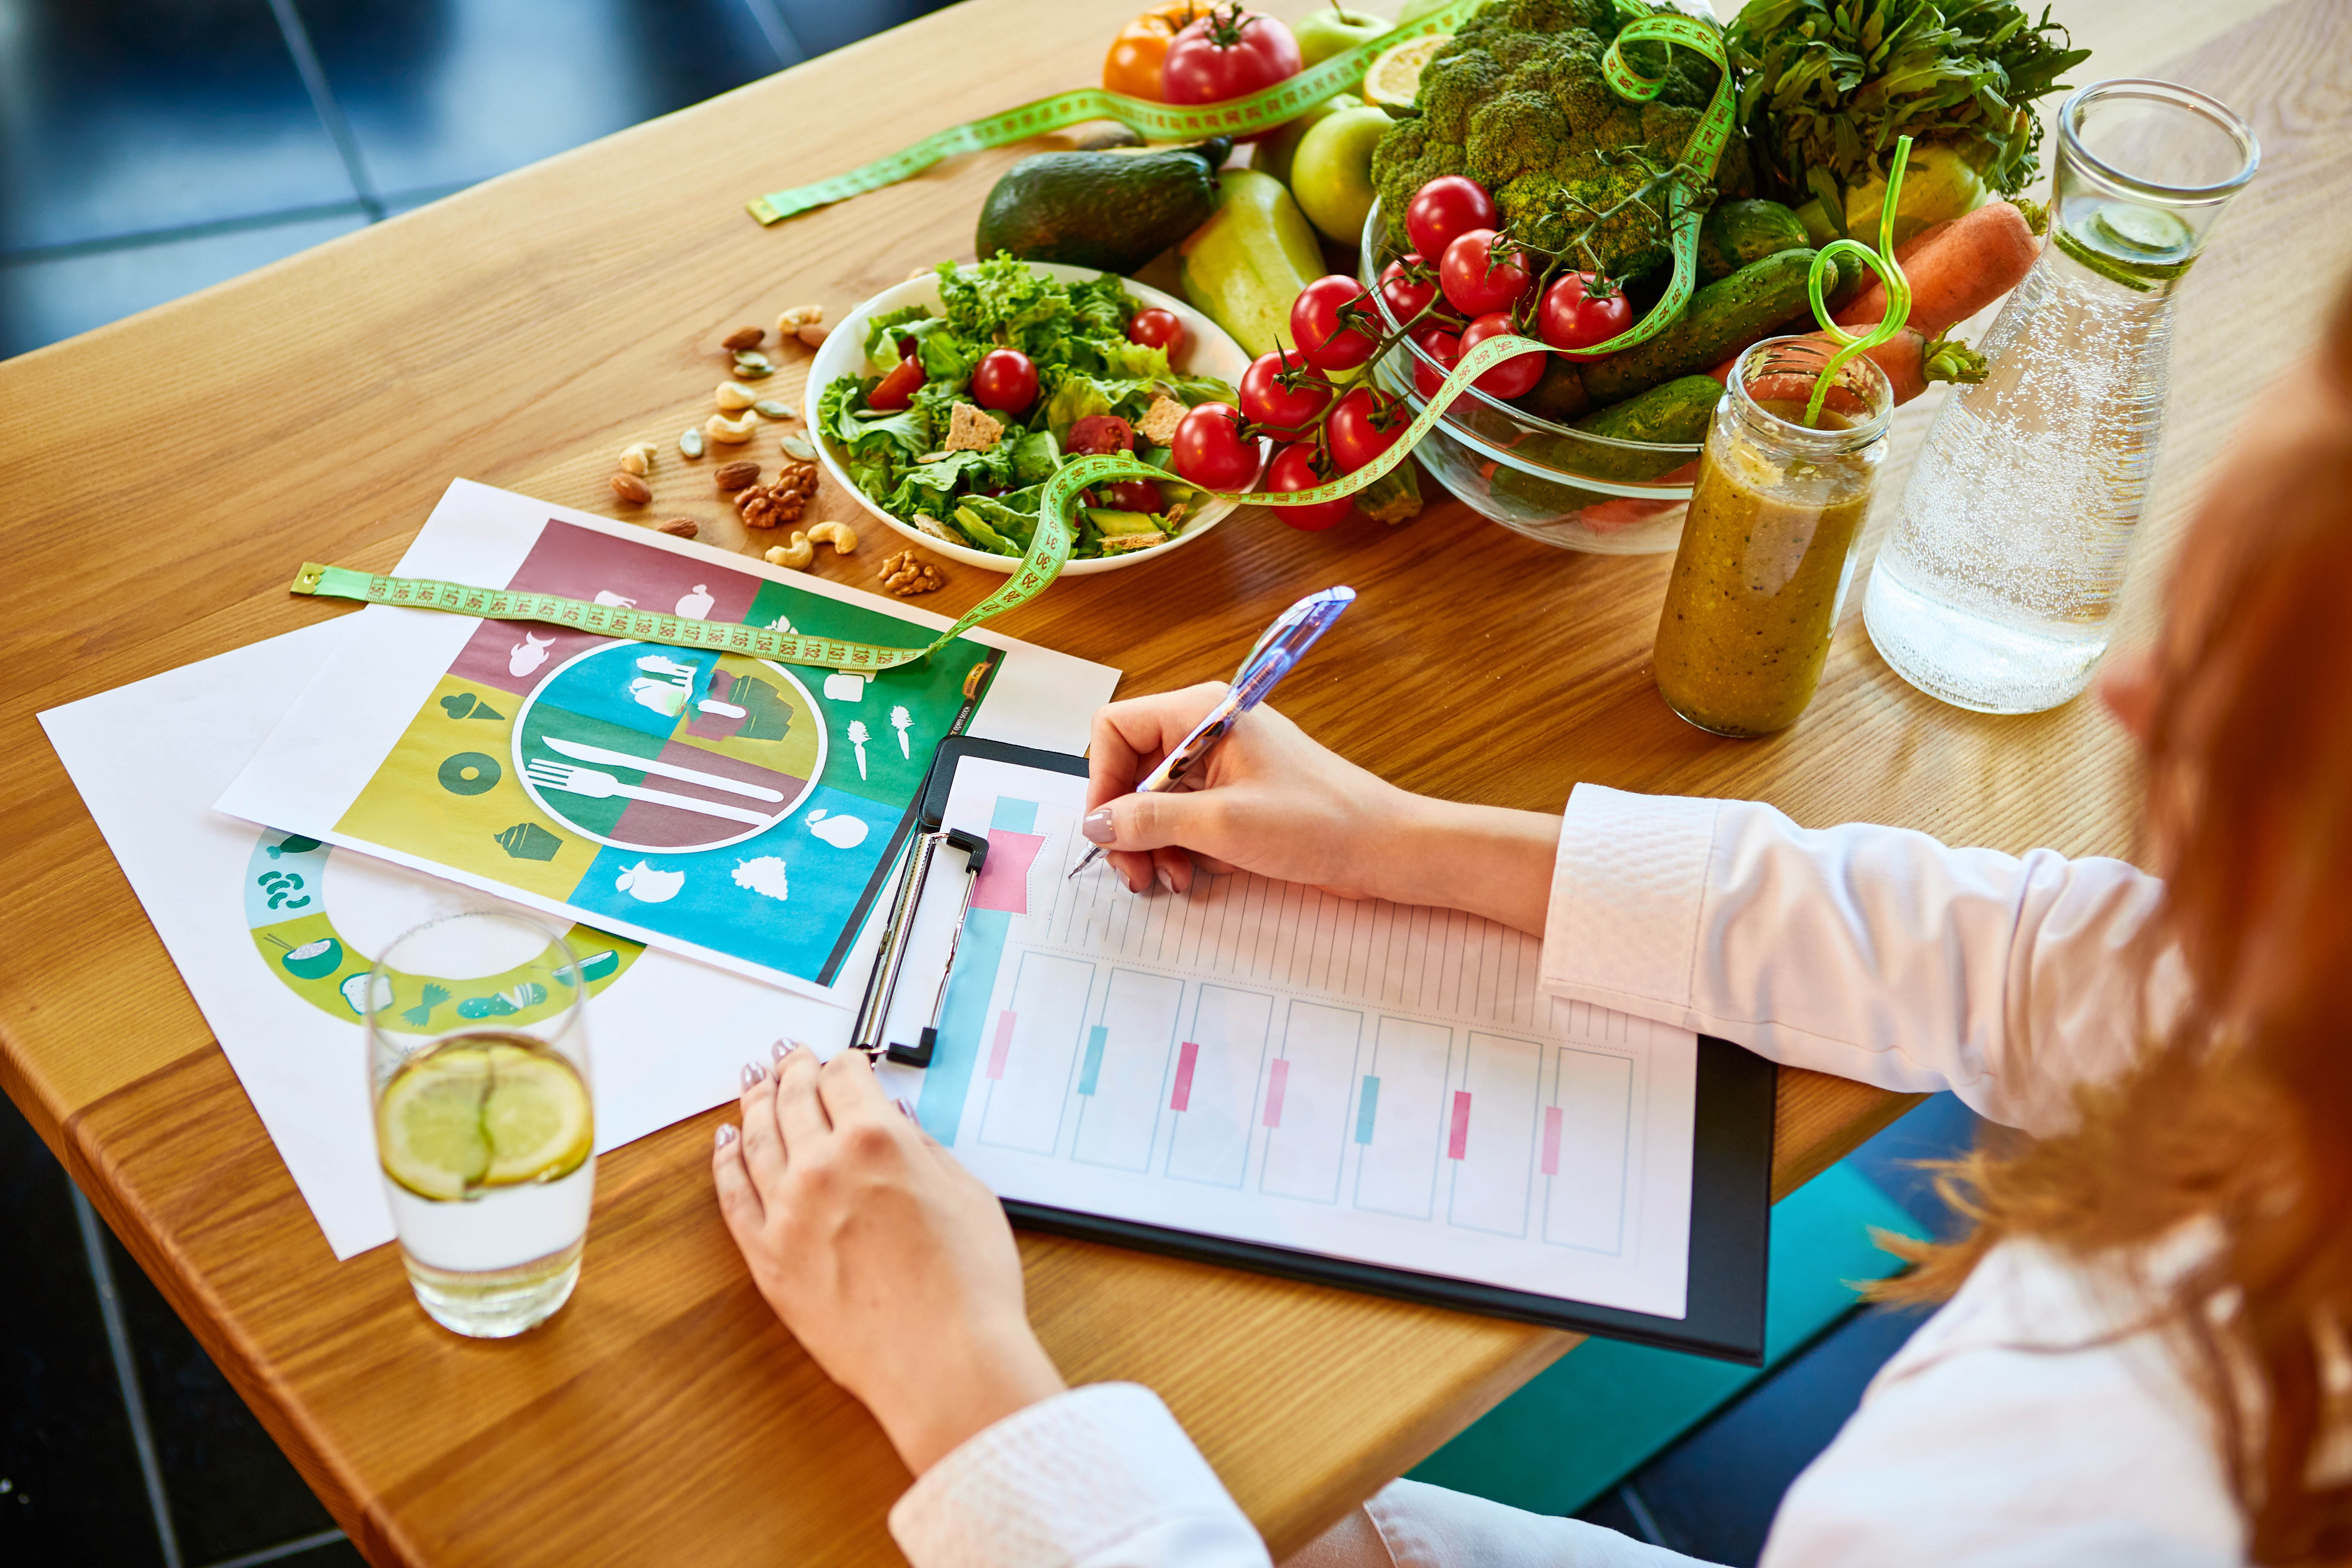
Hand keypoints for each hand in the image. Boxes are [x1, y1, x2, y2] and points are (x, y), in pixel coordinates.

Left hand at [713, 1044, 1064, 1474]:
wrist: (944, 1362)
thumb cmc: (969, 1287)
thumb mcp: (968, 1194)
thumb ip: (925, 1150)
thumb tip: (897, 1124)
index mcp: (877, 1141)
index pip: (846, 1078)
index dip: (844, 1063)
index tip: (843, 1063)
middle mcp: (823, 1166)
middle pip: (795, 1099)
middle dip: (794, 1072)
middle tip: (789, 1058)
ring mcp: (788, 1213)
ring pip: (758, 1139)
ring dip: (755, 1105)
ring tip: (755, 1086)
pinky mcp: (767, 1258)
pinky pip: (734, 1197)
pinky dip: (726, 1163)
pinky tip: (725, 1145)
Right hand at [1083, 683, 1562, 933]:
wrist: (1386, 848)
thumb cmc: (1318, 822)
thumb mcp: (1222, 825)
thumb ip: (1150, 820)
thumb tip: (1095, 825)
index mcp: (1206, 712)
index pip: (1118, 727)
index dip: (1102, 779)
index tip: (1107, 831)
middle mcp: (1209, 730)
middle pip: (1132, 768)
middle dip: (1126, 823)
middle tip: (1133, 874)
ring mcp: (1224, 764)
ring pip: (1155, 799)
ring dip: (1152, 843)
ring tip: (1168, 881)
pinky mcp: (1237, 796)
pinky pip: (1185, 817)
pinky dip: (1179, 848)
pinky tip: (1189, 876)